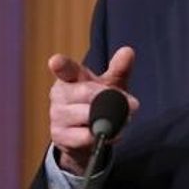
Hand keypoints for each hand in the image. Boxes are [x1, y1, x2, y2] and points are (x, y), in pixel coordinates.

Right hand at [47, 46, 138, 174]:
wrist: (83, 136)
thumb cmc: (96, 102)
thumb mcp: (109, 85)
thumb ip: (119, 69)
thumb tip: (128, 51)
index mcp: (69, 76)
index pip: (64, 68)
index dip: (60, 64)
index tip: (55, 61)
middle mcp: (59, 94)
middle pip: (86, 93)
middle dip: (111, 99)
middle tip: (133, 104)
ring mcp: (57, 115)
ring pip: (88, 115)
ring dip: (110, 119)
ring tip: (121, 120)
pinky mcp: (59, 136)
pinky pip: (86, 136)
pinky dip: (104, 135)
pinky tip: (110, 133)